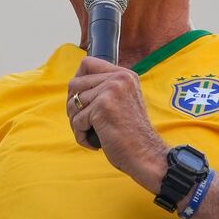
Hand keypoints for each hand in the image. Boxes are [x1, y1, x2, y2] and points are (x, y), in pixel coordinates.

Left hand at [67, 57, 168, 193]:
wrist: (146, 154)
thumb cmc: (131, 134)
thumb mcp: (123, 101)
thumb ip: (105, 89)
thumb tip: (74, 86)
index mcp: (124, 75)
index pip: (87, 63)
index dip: (78, 81)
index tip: (81, 99)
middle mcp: (119, 78)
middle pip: (75, 83)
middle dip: (73, 105)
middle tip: (83, 122)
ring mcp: (111, 90)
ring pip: (73, 102)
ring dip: (76, 122)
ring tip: (89, 133)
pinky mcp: (102, 106)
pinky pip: (77, 120)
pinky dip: (80, 135)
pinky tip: (93, 142)